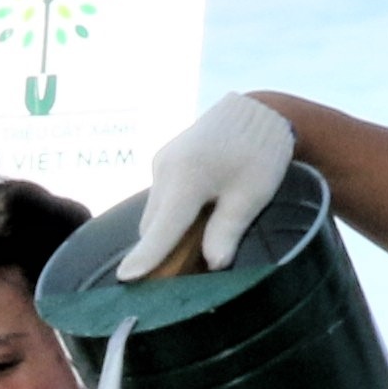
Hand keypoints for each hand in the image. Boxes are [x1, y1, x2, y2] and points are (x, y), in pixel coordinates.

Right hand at [115, 94, 297, 280]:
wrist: (258, 110)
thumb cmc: (261, 153)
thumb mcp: (253, 195)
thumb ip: (228, 230)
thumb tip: (212, 265)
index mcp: (187, 178)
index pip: (163, 227)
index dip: (146, 256)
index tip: (126, 278)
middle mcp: (165, 168)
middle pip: (154, 225)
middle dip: (161, 251)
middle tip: (181, 277)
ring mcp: (161, 161)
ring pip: (155, 212)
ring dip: (166, 232)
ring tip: (193, 248)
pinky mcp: (164, 159)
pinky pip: (161, 197)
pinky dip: (170, 215)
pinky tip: (194, 219)